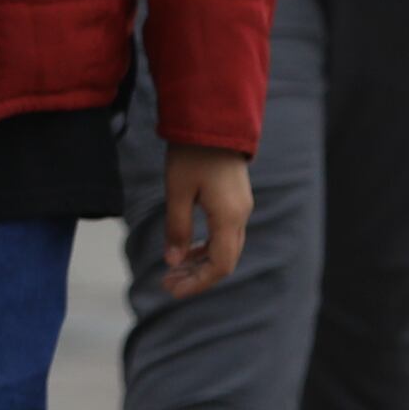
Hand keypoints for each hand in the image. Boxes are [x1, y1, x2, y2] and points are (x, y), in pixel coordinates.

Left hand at [153, 147, 251, 297]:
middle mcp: (240, 215)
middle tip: (167, 283)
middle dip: (196, 276)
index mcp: (228, 217)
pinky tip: (186, 249)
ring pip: (224, 247)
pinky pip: (224, 233)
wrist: (214, 119)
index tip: (172, 290)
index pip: (220, 265)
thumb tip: (174, 262)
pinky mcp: (236, 199)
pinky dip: (206, 246)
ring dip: (200, 262)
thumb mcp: (177, 191)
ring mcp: (241, 207)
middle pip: (224, 260)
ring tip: (173, 270)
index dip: (198, 283)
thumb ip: (177, 228)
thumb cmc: (192, 153)